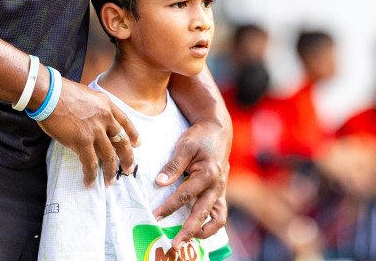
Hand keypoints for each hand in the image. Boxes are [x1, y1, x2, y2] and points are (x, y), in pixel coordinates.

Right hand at [37, 78, 140, 185]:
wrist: (49, 94)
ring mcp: (95, 130)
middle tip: (128, 169)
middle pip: (121, 142)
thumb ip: (93, 109)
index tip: (137, 144)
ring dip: (110, 171)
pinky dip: (91, 175)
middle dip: (127, 158)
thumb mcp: (86, 95)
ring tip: (110, 182)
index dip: (133, 134)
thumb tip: (91, 123)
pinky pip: (91, 163)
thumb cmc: (60, 92)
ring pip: (109, 156)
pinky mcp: (82, 141)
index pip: (125, 121)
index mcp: (106, 104)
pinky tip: (89, 182)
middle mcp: (105, 117)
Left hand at [153, 117, 229, 243]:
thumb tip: (159, 183)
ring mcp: (221, 191)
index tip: (155, 216)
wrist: (218, 130)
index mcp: (208, 174)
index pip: (185, 196)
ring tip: (187, 240)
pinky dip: (210, 225)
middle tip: (174, 244)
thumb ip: (172, 166)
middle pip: (202, 214)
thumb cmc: (200, 137)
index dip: (169, 207)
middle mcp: (217, 186)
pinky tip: (197, 231)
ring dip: (203, 232)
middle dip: (188, 231)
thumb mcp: (184, 146)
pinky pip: (219, 215)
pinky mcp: (221, 193)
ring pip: (217, 219)